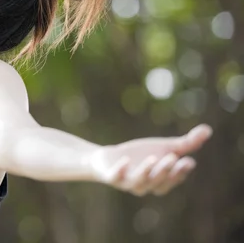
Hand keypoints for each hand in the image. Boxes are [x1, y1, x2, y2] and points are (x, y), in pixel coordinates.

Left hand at [89, 124, 212, 195]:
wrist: (108, 158)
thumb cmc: (140, 155)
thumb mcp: (163, 148)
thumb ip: (185, 144)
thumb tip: (208, 130)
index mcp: (160, 181)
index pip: (172, 180)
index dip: (180, 173)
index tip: (189, 161)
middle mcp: (145, 185)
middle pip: (157, 182)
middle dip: (165, 171)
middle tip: (173, 158)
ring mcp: (127, 182)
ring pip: (139, 182)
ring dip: (146, 172)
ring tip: (153, 159)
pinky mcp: (111, 177)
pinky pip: (115, 177)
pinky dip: (121, 170)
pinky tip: (126, 160)